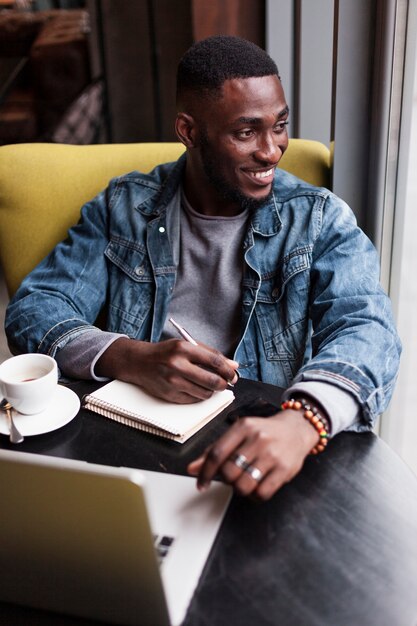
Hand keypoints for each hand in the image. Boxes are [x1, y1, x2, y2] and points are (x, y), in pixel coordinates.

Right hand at [95, 337, 238, 402]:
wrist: (139, 362)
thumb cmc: (166, 352)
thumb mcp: (186, 346)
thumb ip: (210, 354)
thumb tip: (233, 365)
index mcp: (183, 348)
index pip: (214, 361)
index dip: (228, 369)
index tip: (233, 374)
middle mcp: (177, 365)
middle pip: (212, 380)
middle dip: (224, 383)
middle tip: (226, 383)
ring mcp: (173, 382)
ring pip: (205, 393)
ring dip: (212, 390)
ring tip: (210, 384)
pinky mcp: (170, 395)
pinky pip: (194, 400)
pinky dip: (199, 395)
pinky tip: (196, 387)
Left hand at [188, 409, 319, 499]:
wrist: (297, 429)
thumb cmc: (264, 432)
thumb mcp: (239, 434)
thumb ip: (215, 451)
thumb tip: (192, 469)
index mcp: (243, 427)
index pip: (216, 453)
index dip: (205, 472)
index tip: (201, 484)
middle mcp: (257, 439)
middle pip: (229, 472)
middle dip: (227, 480)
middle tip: (233, 476)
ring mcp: (272, 454)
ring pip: (244, 485)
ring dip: (240, 489)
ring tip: (245, 481)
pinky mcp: (284, 469)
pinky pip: (262, 493)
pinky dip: (255, 496)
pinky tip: (256, 487)